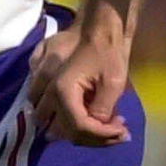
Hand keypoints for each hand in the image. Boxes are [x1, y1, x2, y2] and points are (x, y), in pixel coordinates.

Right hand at [29, 27, 130, 145]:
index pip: (78, 128)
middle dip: (92, 136)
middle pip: (64, 131)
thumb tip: (98, 128)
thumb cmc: (108, 52)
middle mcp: (48, 93)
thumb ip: (103, 111)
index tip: (122, 132)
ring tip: (101, 122)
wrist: (99, 29)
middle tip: (115, 129)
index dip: (101, 136)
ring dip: (77, 130)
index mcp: (62, 91)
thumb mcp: (113, 84)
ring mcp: (43, 88)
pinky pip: (50, 111)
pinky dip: (67, 118)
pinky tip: (88, 112)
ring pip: (53, 124)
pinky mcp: (44, 84)